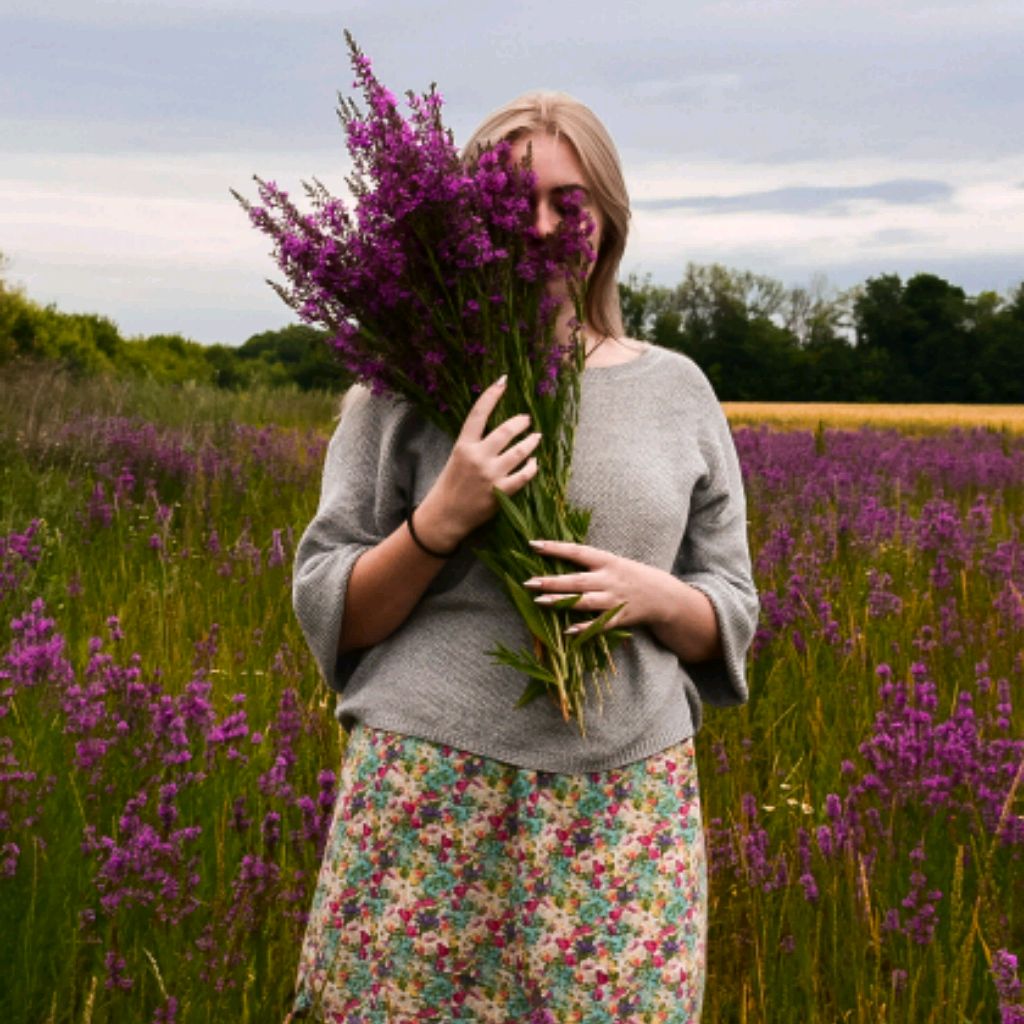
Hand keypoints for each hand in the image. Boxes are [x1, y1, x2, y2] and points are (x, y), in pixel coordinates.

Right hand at [415, 377, 541, 550]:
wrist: (445, 516)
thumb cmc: (450, 486)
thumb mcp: (456, 458)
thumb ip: (473, 444)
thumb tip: (497, 432)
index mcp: (463, 445)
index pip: (478, 414)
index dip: (491, 395)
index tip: (503, 381)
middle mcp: (477, 457)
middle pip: (505, 431)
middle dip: (520, 422)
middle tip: (527, 419)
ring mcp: (490, 474)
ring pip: (519, 451)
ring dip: (531, 442)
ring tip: (536, 437)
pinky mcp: (500, 492)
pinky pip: (524, 475)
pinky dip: (532, 467)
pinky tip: (534, 463)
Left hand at [523, 539, 672, 634]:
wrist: (663, 595)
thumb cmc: (630, 575)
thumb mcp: (612, 562)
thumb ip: (588, 562)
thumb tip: (555, 556)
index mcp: (607, 561)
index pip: (577, 552)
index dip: (555, 548)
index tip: (533, 545)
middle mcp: (609, 579)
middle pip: (577, 580)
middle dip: (552, 581)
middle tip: (529, 582)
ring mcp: (614, 600)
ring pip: (585, 602)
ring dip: (562, 602)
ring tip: (540, 601)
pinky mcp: (619, 618)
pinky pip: (599, 624)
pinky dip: (584, 628)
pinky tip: (567, 630)